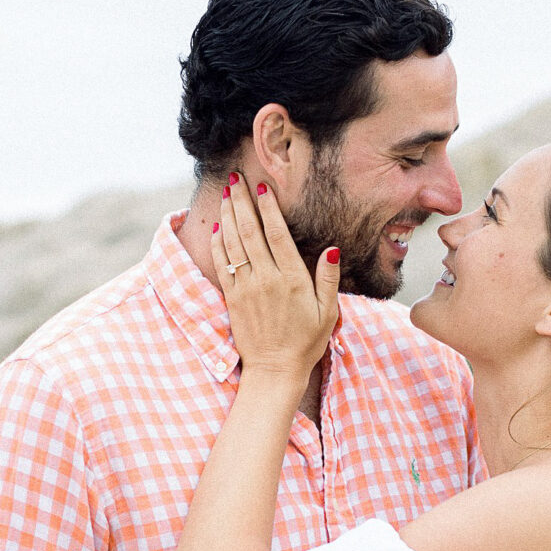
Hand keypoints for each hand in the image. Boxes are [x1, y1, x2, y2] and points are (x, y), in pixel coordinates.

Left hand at [214, 175, 339, 384]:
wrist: (275, 371)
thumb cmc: (306, 342)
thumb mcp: (328, 312)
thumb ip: (328, 278)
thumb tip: (332, 248)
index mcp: (292, 279)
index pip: (276, 234)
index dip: (267, 208)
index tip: (262, 187)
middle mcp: (266, 279)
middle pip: (250, 231)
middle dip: (242, 202)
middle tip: (236, 178)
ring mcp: (245, 288)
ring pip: (233, 243)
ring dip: (228, 215)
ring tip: (227, 193)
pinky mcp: (232, 299)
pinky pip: (222, 264)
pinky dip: (219, 243)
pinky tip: (219, 226)